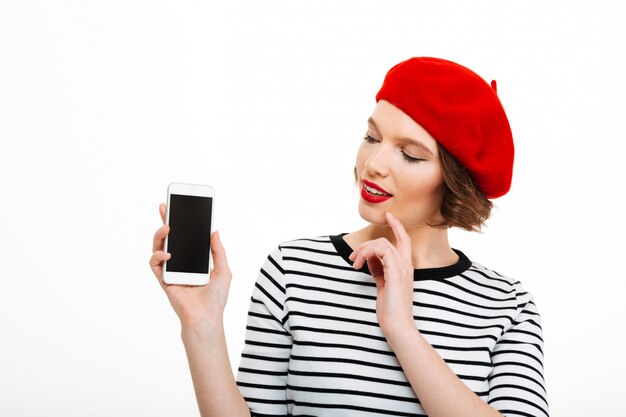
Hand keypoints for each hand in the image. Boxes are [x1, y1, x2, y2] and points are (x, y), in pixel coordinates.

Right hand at [149, 203, 232, 326]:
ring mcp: (171, 270)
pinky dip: (158, 257)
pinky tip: (167, 254)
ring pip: (158, 248)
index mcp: (195, 258)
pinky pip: (155, 264)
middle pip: (170, 238)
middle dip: (165, 221)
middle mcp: (181, 262)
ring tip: (167, 228)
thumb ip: (218, 250)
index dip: (182, 222)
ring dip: (160, 236)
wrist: (207, 318)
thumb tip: (215, 230)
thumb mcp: (223, 269)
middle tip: (165, 206)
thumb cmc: (216, 298)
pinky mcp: (164, 280)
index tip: (182, 206)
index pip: (186, 236)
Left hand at [348, 211, 414, 337]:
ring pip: (382, 244)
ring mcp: (402, 269)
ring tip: (354, 263)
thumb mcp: (383, 285)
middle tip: (352, 257)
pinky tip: (359, 265)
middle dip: (366, 244)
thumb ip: (379, 270)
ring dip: (363, 251)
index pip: (404, 240)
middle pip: (388, 241)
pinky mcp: (395, 273)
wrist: (398, 326)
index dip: (397, 226)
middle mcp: (407, 266)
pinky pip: (381, 252)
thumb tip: (369, 259)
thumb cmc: (390, 310)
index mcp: (406, 268)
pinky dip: (366, 254)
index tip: (388, 215)